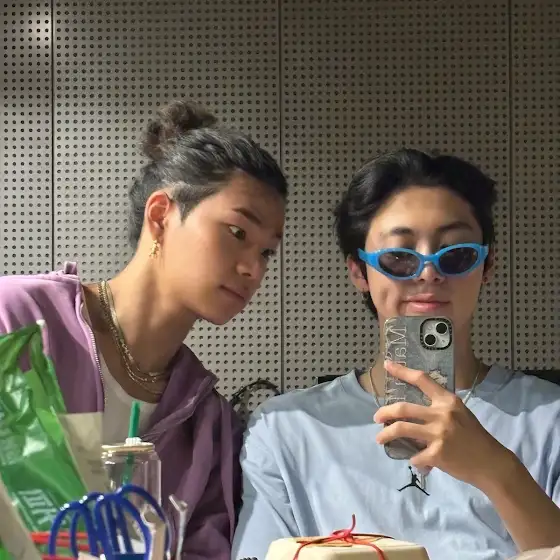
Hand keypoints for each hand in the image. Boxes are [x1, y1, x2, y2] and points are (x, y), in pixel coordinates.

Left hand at [374, 360, 511, 489]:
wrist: (491, 463)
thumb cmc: (474, 437)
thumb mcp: (460, 413)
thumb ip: (438, 409)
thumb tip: (412, 413)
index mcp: (448, 401)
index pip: (421, 380)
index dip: (402, 371)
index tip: (387, 364)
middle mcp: (442, 414)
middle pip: (403, 408)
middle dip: (385, 412)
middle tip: (376, 417)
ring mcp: (439, 434)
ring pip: (401, 429)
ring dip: (386, 434)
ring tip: (379, 438)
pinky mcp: (437, 454)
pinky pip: (414, 456)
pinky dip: (413, 459)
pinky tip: (416, 460)